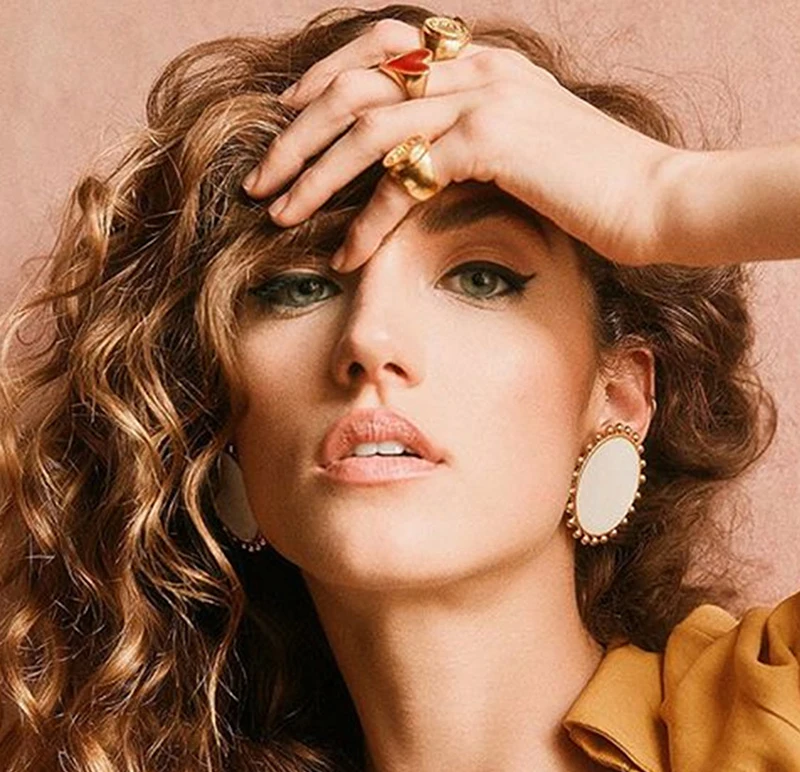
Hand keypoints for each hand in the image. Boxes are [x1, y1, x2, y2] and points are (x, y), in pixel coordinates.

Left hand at [242, 18, 680, 270]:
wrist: (659, 199)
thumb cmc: (592, 185)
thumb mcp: (523, 144)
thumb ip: (470, 134)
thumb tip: (418, 158)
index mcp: (478, 57)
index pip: (378, 45)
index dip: (320, 77)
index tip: (284, 118)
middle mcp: (474, 64)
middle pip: (353, 82)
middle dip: (295, 134)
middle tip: (259, 180)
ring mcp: (483, 96)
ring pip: (366, 126)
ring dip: (312, 174)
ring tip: (277, 214)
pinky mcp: (493, 140)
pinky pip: (406, 177)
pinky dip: (368, 220)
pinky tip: (347, 255)